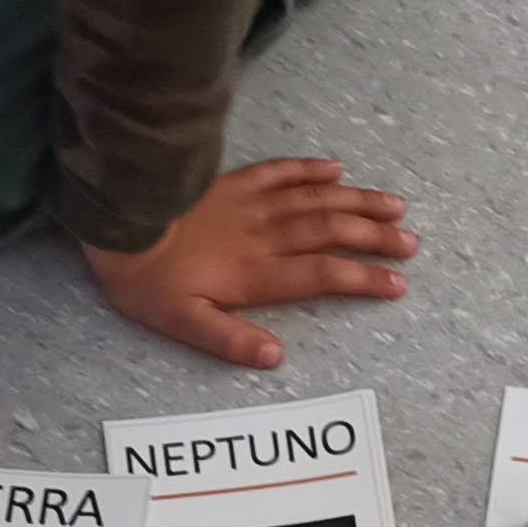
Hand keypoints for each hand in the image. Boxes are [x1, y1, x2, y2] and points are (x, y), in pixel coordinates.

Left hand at [86, 158, 411, 368]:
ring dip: (358, 201)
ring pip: (316, 199)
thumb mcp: (182, 323)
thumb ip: (229, 340)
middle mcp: (264, 235)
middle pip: (332, 232)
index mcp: (256, 273)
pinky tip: (336, 168)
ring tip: (395, 206)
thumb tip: (275, 357)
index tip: (397, 284)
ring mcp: (251, 203)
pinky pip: (280, 170)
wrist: (117, 223)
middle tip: (410, 243)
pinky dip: (310, 169)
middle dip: (375, 238)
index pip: (322, 276)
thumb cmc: (146, 281)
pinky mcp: (234, 181)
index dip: (363, 279)